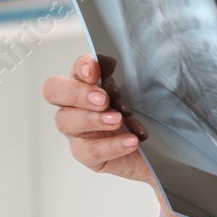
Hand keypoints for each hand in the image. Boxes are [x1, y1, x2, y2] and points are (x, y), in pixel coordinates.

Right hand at [43, 53, 150, 183]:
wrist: (162, 150)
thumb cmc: (146, 116)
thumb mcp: (143, 92)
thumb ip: (127, 76)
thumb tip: (112, 61)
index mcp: (88, 83)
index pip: (75, 68)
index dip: (82, 66)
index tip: (96, 69)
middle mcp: (76, 104)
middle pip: (54, 91)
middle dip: (77, 92)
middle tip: (103, 99)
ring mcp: (77, 130)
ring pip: (66, 120)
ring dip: (92, 119)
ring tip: (118, 120)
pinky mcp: (86, 154)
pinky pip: (90, 150)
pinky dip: (111, 145)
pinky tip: (131, 141)